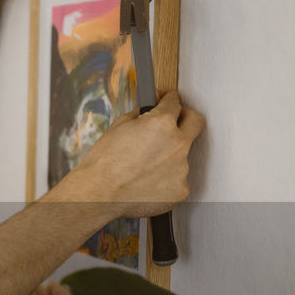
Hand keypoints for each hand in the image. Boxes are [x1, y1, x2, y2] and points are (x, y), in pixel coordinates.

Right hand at [61, 91, 204, 217]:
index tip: (168, 102)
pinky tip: (147, 182)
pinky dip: (165, 179)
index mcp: (162, 123)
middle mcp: (177, 144)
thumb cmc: (103, 163)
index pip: (175, 102)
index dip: (168, 100)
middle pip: (195, 122)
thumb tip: (148, 113)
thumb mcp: (118, 127)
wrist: (99, 194)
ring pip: (182, 155)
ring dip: (169, 155)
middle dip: (186, 117)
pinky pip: (178, 179)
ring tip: (145, 166)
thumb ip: (140, 116)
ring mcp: (182, 168)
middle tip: (174, 122)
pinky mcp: (181, 189)